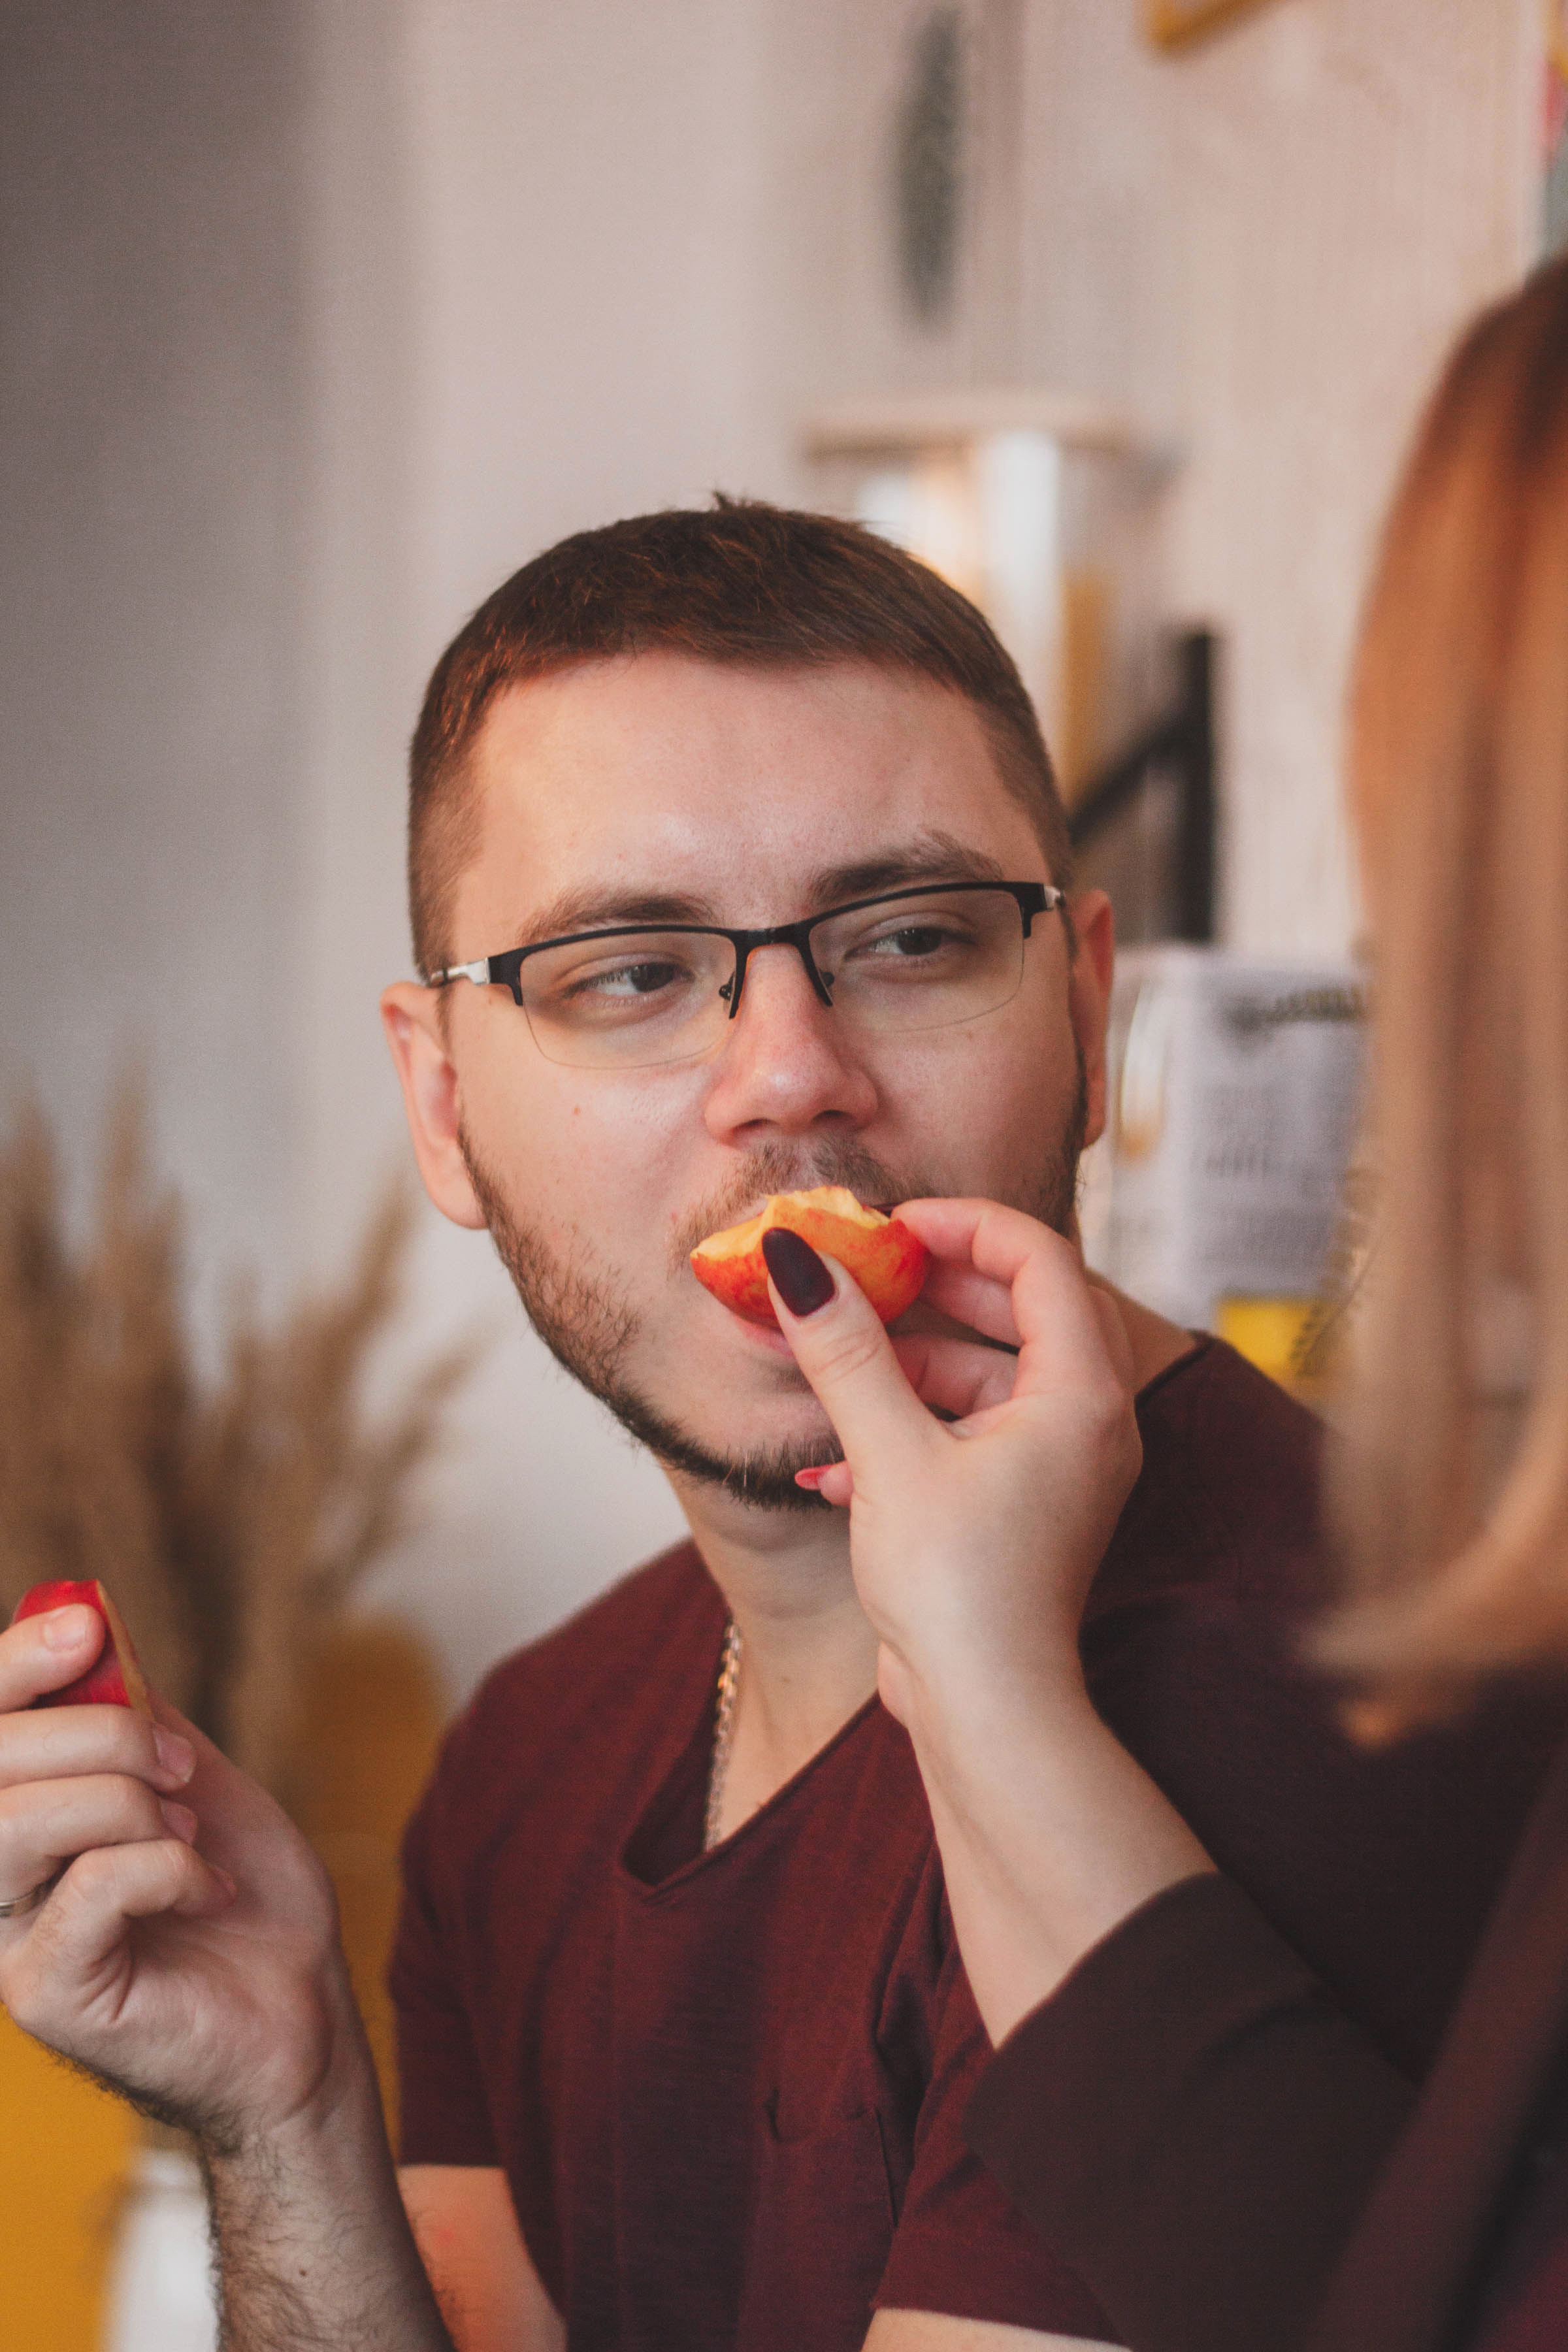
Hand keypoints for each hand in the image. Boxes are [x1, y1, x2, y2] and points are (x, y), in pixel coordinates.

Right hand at [0, 1600, 353, 2153]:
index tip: (88, 1626)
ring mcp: (7, 1938)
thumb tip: (95, 1631)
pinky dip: (166, 1866)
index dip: (16, 1664)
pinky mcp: (45, 1992)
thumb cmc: (243, 1896)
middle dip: (103, 1736)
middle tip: (181, 1766)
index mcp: (19, 1812)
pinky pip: (89, 1887)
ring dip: (128, 1803)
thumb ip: (137, 1715)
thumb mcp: (196, 1778)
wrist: (300, 2007)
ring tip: (187, 1829)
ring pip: (18, 1822)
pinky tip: (205, 1889)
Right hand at [765, 1199, 1141, 1734]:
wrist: (987, 1715)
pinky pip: (967, 1436)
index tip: (892, 1223)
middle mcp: (1086, 1422)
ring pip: (984, 1377)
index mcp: (1083, 1393)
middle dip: (931, 1289)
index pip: (1040, 1258)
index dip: (965, 1224)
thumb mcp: (890, 1454)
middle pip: (1018, 1309)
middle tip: (864, 1270)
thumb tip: (796, 1261)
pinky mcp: (1020, 1509)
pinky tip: (830, 1470)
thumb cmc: (962, 1590)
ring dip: (903, 1367)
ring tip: (824, 1365)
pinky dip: (905, 1433)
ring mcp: (1057, 1469)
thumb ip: (845, 1351)